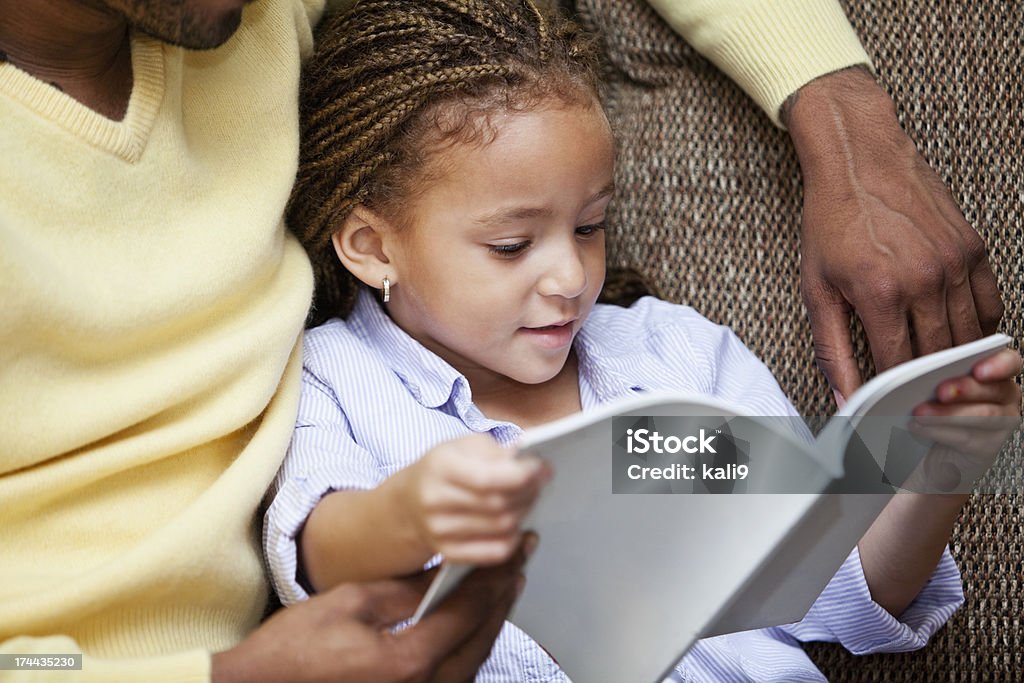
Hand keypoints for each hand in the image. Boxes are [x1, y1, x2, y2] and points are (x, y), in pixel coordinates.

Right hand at [212, 538, 531, 682]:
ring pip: (474, 661)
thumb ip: (408, 590)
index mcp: (410, 661)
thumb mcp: (352, 602)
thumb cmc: (295, 650)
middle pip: (481, 638)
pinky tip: (474, 625)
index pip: (470, 610)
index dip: (496, 574)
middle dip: (503, 595)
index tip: (516, 547)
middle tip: (519, 560)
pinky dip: (470, 646)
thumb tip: (448, 573)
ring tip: (504, 586)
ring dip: (491, 621)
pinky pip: (456, 676)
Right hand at [398, 433, 549, 564]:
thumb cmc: (444, 468)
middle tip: (541, 482)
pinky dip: (514, 538)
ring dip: (525, 511)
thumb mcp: (463, 446)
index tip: (543, 469)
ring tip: (529, 498)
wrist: (408, 503)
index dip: (521, 476)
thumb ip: (497, 451)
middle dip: (529, 492)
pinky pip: (495, 552)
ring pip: (501, 528)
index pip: (487, 479)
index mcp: (440, 467)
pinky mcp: (448, 553)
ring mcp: (439, 531)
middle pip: (498, 504)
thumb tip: (530, 461)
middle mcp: (435, 501)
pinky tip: (517, 523)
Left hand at [784, 67, 1003, 402]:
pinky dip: (978, 330)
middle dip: (926, 385)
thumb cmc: (831, 222)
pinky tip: (960, 340)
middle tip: (915, 400)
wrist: (859, 159)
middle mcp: (924, 280)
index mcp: (880, 293)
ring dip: (954, 361)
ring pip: (968, 336)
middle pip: (937, 357)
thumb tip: (845, 396)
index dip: (895, 394)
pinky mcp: (973, 249)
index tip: (888, 408)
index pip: (898, 367)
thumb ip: (831, 348)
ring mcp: (955, 263)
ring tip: (937, 378)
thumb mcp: (816, 288)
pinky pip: (989, 305)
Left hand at [906, 348, 1021, 490]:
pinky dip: (939, 432)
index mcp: (995, 374)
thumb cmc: (934, 408)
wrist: (932, 449)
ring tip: (919, 413)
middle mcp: (1004, 399)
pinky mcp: (987, 448)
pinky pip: (967, 439)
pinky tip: (918, 427)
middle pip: (995, 390)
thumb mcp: (934, 386)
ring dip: (948, 414)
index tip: (978, 370)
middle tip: (940, 392)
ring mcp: (1001, 425)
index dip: (999, 364)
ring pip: (983, 416)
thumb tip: (916, 371)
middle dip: (966, 389)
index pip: (1010, 363)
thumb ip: (935, 375)